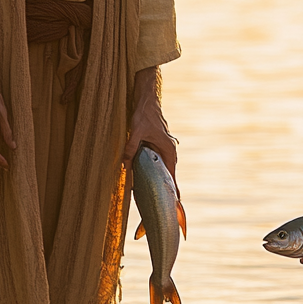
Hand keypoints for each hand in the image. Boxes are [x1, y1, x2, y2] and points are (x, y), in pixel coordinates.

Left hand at [123, 66, 178, 190]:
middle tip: (167, 203)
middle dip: (167, 188)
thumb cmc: (144, 114)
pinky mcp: (158, 144)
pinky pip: (158, 161)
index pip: (172, 175)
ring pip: (163, 168)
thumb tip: (125, 167)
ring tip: (156, 194)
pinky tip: (146, 176)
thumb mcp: (135, 132)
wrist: (147, 100)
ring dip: (160, 179)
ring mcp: (164, 147)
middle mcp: (169, 150)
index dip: (173, 189)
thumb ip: (131, 150)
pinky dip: (154, 170)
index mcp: (168, 150)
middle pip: (169, 173)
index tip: (177, 202)